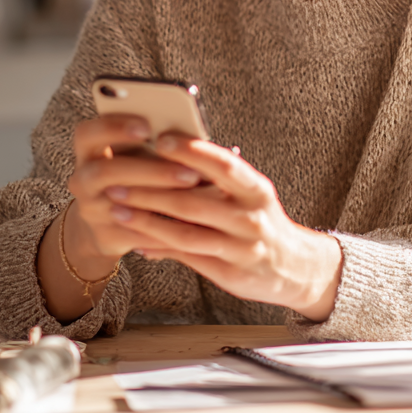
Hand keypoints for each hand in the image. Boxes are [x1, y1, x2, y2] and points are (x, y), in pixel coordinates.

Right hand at [35, 116, 202, 321]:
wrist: (106, 222)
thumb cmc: (131, 173)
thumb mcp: (134, 153)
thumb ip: (153, 143)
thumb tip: (195, 138)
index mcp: (88, 150)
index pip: (88, 134)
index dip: (114, 128)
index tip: (148, 127)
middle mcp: (82, 180)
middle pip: (106, 172)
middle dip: (150, 170)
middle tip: (189, 171)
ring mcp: (91, 211)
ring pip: (122, 205)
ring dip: (161, 198)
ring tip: (194, 190)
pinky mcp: (106, 237)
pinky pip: (136, 233)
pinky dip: (165, 227)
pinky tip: (192, 221)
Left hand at [103, 134, 343, 320]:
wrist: (295, 266)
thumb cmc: (261, 218)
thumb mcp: (249, 193)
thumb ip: (215, 178)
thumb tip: (167, 152)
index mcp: (256, 189)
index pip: (224, 165)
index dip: (192, 151)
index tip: (159, 138)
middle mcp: (250, 218)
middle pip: (193, 202)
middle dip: (150, 191)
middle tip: (116, 180)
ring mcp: (241, 249)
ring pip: (185, 234)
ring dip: (146, 221)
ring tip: (117, 209)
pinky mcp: (229, 274)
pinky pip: (186, 258)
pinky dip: (159, 247)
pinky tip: (136, 240)